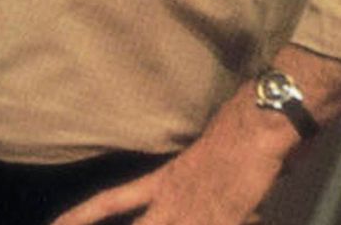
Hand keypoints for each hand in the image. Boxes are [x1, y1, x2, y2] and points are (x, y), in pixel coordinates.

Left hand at [50, 98, 292, 224]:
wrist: (258, 125)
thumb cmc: (236, 129)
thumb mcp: (204, 155)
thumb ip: (194, 180)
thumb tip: (196, 192)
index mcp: (164, 181)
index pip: (112, 201)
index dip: (81, 217)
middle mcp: (173, 201)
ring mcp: (195, 215)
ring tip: (185, 220)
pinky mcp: (221, 220)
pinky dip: (224, 222)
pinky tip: (238, 218)